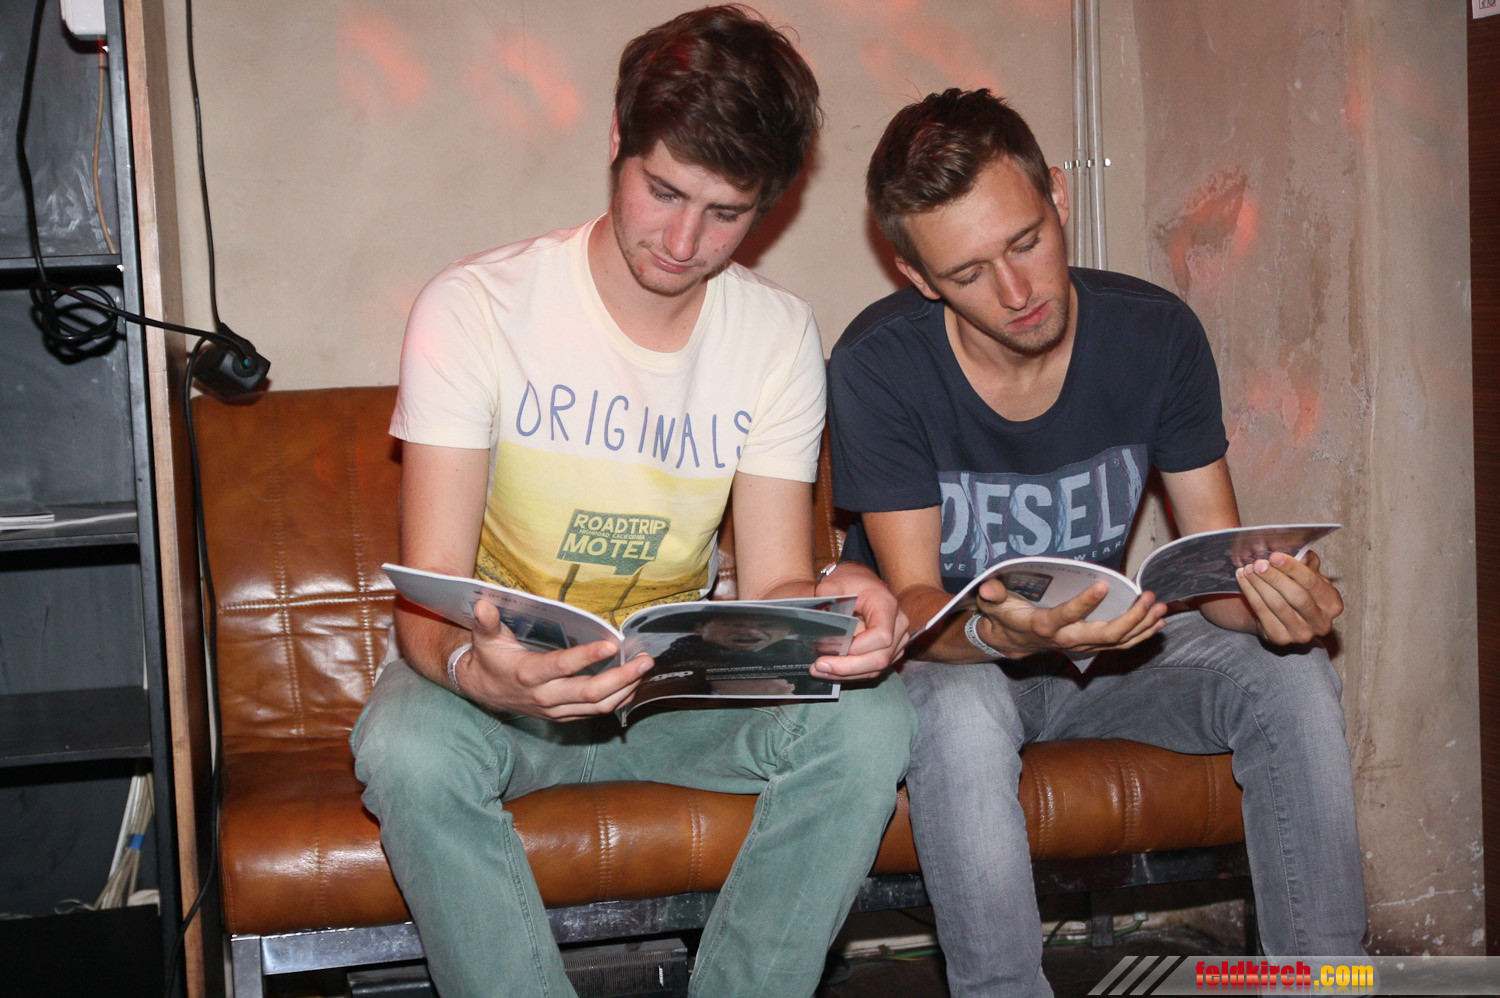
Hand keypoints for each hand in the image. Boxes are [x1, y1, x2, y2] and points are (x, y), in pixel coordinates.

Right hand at [455, 600, 651, 718]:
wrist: (483, 691)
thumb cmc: (489, 658)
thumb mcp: (486, 638)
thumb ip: (487, 622)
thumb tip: (483, 603)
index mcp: (529, 675)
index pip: (562, 666)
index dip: (587, 656)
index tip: (612, 644)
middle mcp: (545, 696)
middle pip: (590, 693)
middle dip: (621, 677)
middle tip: (644, 661)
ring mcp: (556, 710)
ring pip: (597, 706)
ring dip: (625, 689)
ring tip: (644, 670)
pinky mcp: (563, 716)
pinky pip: (595, 713)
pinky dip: (617, 700)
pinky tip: (632, 685)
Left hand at [810, 562, 909, 681]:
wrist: (858, 582)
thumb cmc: (847, 582)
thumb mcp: (832, 584)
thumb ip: (827, 603)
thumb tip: (820, 629)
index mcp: (887, 605)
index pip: (881, 636)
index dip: (857, 648)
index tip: (831, 649)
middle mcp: (898, 624)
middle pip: (880, 657)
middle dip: (848, 667)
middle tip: (818, 667)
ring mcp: (897, 640)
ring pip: (876, 668)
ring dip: (847, 674)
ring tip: (819, 670)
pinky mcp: (890, 651)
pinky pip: (873, 669)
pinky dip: (851, 673)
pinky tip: (830, 670)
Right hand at [971, 579, 1165, 658]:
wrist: (1011, 643)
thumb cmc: (1005, 617)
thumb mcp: (993, 604)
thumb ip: (992, 594)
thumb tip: (987, 588)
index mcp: (1044, 626)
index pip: (1066, 617)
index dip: (1084, 604)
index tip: (1103, 585)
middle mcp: (1067, 640)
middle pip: (1105, 634)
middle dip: (1130, 617)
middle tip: (1148, 597)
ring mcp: (1082, 646)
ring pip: (1118, 642)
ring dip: (1143, 626)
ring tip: (1160, 607)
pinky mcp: (1092, 646)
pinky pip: (1121, 645)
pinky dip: (1142, 635)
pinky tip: (1158, 622)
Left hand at [1235, 549, 1342, 644]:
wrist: (1282, 616)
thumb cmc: (1297, 590)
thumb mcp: (1308, 576)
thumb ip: (1307, 563)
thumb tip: (1301, 553)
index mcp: (1332, 604)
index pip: (1312, 583)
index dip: (1293, 568)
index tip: (1275, 556)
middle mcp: (1321, 622)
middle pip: (1296, 596)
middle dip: (1275, 578)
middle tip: (1258, 563)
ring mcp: (1301, 634)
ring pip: (1277, 605)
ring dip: (1259, 584)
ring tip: (1248, 569)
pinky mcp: (1280, 638)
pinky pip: (1262, 613)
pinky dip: (1250, 593)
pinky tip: (1243, 579)